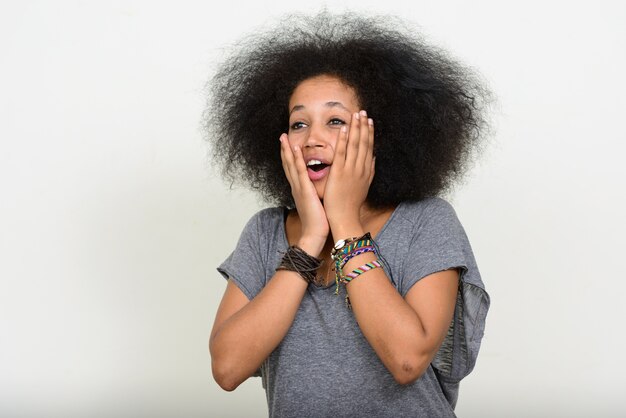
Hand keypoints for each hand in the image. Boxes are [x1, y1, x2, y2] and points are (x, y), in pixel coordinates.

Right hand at [279, 133, 328, 255]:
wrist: (314, 234)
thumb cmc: (318, 221)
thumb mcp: (315, 204)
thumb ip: (315, 194)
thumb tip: (319, 189)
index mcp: (300, 190)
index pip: (293, 170)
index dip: (290, 157)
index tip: (288, 145)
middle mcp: (296, 187)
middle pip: (288, 165)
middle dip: (284, 150)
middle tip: (282, 136)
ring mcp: (299, 188)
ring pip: (291, 165)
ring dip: (287, 150)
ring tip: (284, 137)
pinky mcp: (304, 191)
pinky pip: (300, 172)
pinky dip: (296, 160)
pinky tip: (295, 149)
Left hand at [323, 110, 375, 232]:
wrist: (345, 217)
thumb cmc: (351, 204)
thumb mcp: (364, 186)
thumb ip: (369, 171)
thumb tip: (373, 158)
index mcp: (366, 171)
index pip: (369, 148)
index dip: (369, 133)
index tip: (369, 121)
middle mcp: (360, 168)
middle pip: (364, 143)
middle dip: (364, 126)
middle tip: (363, 112)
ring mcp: (350, 170)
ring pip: (354, 145)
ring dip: (355, 128)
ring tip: (356, 115)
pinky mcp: (339, 173)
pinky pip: (341, 153)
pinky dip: (343, 140)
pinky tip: (343, 129)